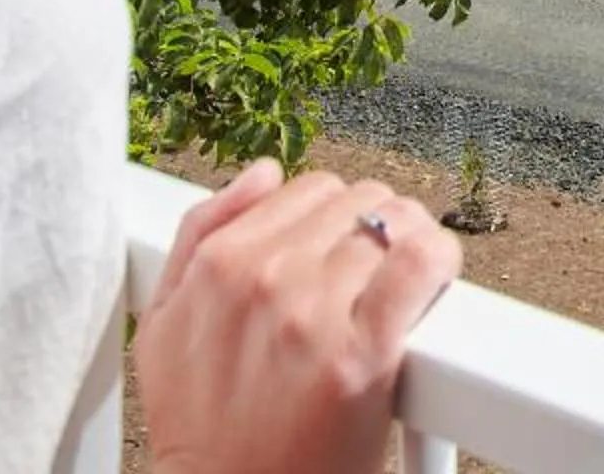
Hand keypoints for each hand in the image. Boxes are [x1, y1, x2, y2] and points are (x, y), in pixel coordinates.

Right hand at [136, 159, 463, 473]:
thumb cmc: (202, 429)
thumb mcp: (166, 327)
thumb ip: (199, 235)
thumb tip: (261, 174)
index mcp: (218, 263)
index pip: (309, 189)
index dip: (339, 219)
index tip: (349, 251)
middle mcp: (264, 276)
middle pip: (357, 201)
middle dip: (376, 230)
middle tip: (380, 274)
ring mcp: (312, 312)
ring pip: (392, 224)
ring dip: (410, 246)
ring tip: (408, 285)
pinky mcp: (362, 353)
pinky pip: (420, 262)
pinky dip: (438, 260)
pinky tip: (436, 283)